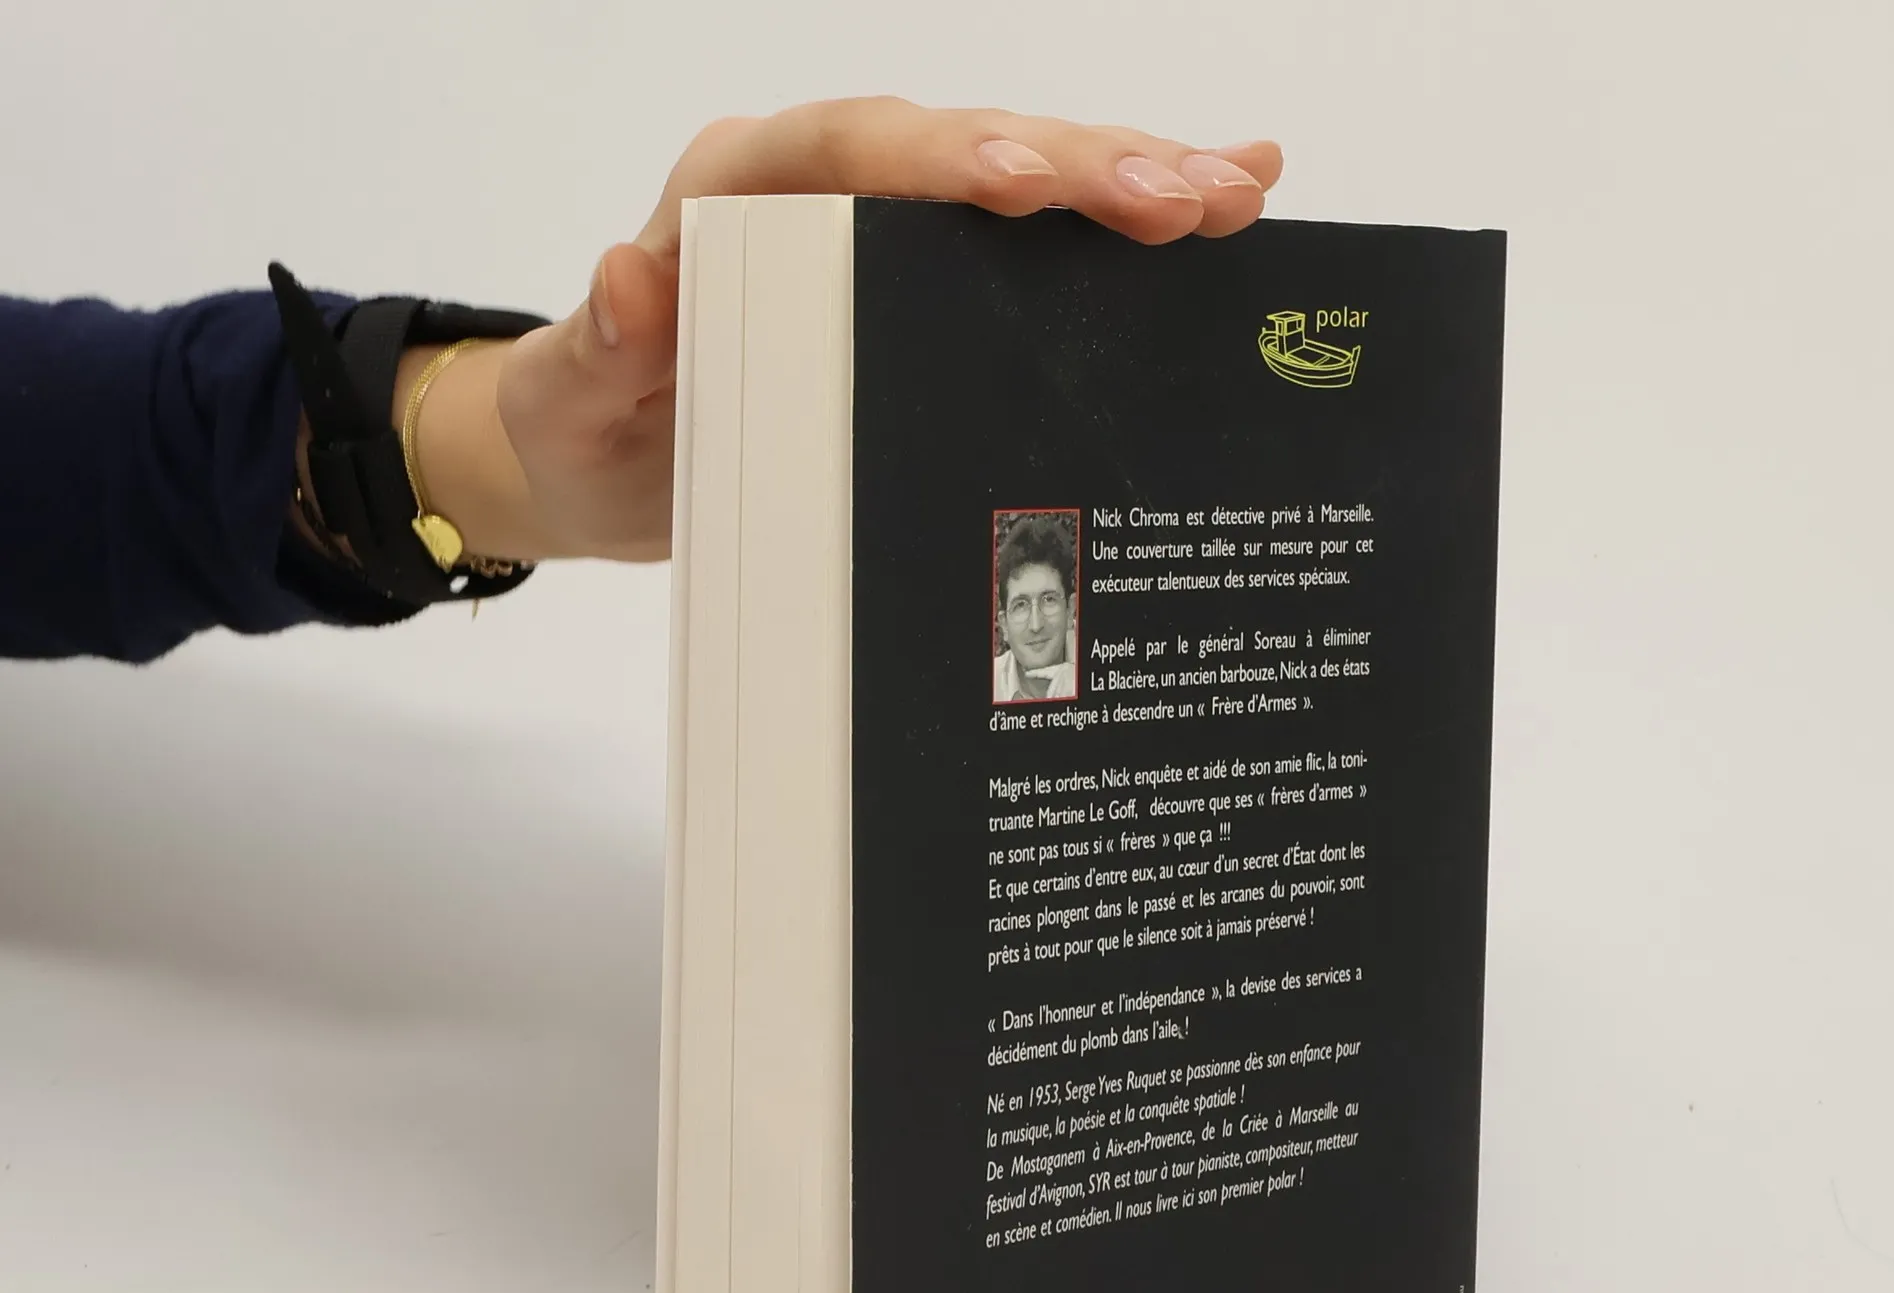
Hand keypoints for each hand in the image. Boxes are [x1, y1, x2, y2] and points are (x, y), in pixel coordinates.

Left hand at [420, 99, 1282, 566]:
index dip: (945, 157)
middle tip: (1195, 197)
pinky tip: (1208, 206)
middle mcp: (819, 191)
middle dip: (1082, 166)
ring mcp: (878, 231)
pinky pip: (1024, 243)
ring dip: (1128, 179)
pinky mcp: (917, 284)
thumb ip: (604, 349)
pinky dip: (1109, 226)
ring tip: (1239, 192)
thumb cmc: (582, 428)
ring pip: (1018, 181)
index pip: (852, 149)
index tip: (1031, 181)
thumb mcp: (575, 407)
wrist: (590, 463)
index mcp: (739, 197)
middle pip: (965, 150)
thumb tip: (634, 277)